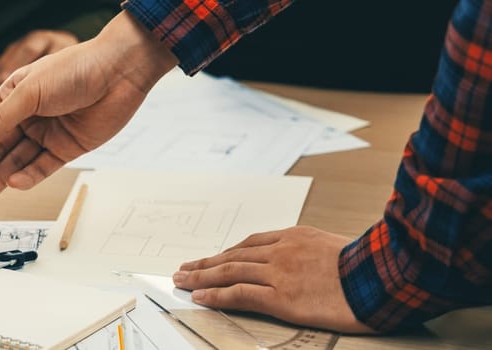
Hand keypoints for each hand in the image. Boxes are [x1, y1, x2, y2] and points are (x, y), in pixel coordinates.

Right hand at [0, 11, 177, 204]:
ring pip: (15, 162)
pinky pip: (41, 167)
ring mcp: (45, 133)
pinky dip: (27, 177)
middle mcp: (25, 116)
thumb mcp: (29, 92)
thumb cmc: (74, 69)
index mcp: (11, 96)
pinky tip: (13, 184)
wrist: (120, 72)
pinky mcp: (65, 148)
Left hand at [174, 226, 373, 333]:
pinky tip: (200, 296)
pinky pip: (239, 294)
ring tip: (182, 280)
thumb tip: (303, 264)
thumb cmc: (368, 267)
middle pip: (233, 256)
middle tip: (183, 267)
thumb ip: (311, 252)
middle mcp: (282, 251)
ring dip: (201, 276)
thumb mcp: (335, 247)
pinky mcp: (281, 297)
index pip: (250, 244)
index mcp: (295, 236)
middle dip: (205, 263)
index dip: (226, 252)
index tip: (212, 258)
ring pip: (229, 272)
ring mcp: (279, 273)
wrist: (384, 279)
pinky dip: (216, 295)